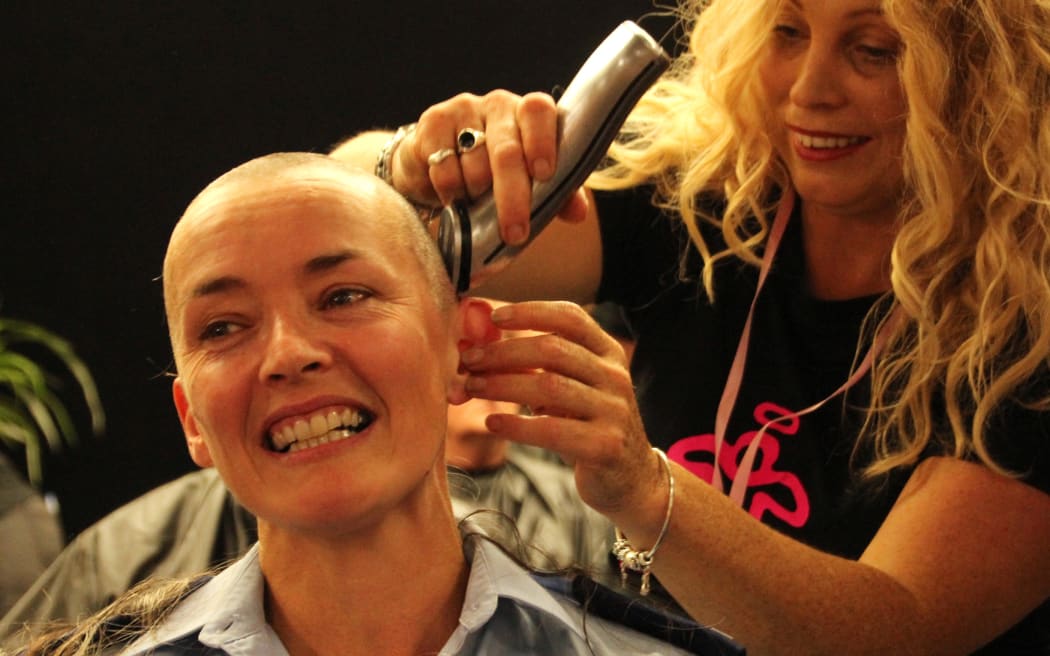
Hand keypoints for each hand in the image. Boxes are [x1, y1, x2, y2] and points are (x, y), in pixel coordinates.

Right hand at [394, 91, 589, 245]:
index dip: (542, 141)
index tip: (544, 174)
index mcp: (529, 114)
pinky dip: (451, 191)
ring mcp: (464, 109)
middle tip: (515, 233)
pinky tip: (453, 198)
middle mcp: (499, 104)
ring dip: (477, 196)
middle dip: (512, 196)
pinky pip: (444, 167)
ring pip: (474, 163)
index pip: (539, 111)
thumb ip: (558, 193)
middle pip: (507, 150)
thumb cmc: (492, 173)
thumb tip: (579, 213)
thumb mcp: (528, 182)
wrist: (435, 163)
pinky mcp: (433, 122)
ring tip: (477, 208)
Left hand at [459, 301, 663, 514]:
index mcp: (608, 353)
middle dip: (504, 352)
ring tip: (472, 387)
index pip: (571, 319)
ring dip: (502, 384)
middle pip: (553, 350)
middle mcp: (614, 377)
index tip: (495, 317)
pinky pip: (551, 430)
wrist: (632, 478)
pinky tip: (492, 422)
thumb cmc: (589, 425)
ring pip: (549, 387)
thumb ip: (538, 366)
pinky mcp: (605, 446)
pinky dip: (516, 425)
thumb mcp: (573, 388)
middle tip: (469, 361)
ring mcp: (613, 411)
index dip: (531, 312)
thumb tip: (479, 348)